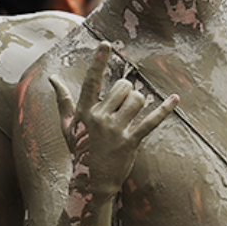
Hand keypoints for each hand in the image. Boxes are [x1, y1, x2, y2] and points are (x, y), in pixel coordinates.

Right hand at [53, 42, 177, 198]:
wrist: (90, 182)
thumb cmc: (79, 149)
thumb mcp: (67, 125)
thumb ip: (62, 100)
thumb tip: (51, 78)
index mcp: (84, 111)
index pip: (92, 80)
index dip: (99, 61)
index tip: (105, 44)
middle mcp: (99, 118)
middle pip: (122, 88)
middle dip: (126, 90)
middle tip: (123, 103)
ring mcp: (116, 131)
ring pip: (136, 100)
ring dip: (139, 101)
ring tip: (134, 110)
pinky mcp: (131, 142)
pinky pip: (151, 121)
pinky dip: (164, 109)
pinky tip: (175, 99)